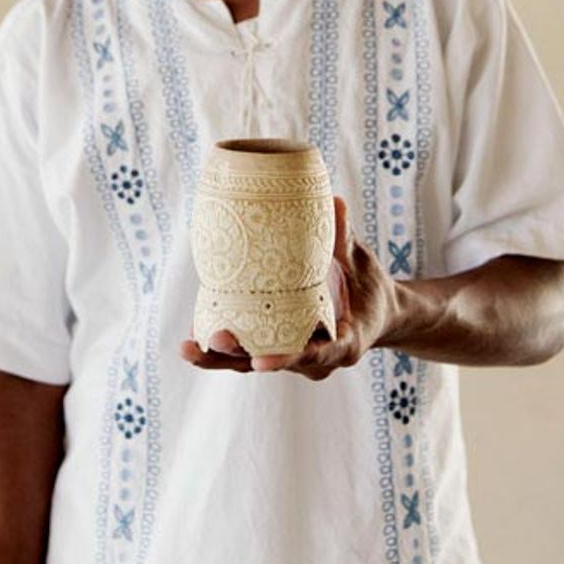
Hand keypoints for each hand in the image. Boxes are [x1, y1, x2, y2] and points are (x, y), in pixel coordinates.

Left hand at [179, 196, 399, 378]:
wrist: (376, 312)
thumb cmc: (370, 287)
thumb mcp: (362, 264)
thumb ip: (345, 238)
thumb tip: (334, 201)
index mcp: (344, 344)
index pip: (315, 355)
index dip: (287, 359)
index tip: (262, 362)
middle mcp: (316, 358)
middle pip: (273, 363)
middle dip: (239, 357)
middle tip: (213, 340)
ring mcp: (294, 355)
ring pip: (253, 362)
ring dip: (220, 356)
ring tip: (188, 346)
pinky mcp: (278, 346)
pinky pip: (249, 350)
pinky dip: (223, 345)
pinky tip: (193, 334)